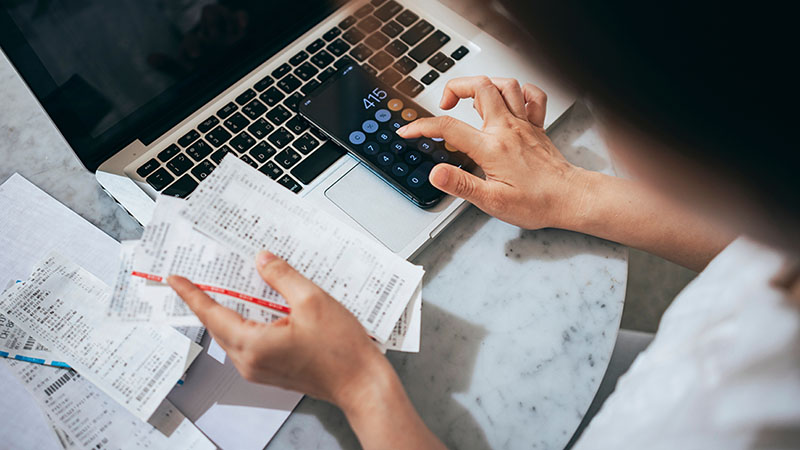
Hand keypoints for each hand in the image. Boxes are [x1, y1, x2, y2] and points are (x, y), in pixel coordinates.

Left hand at [167, 251, 389, 410]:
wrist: (361, 383)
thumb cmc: (342, 352)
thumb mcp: (312, 301)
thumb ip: (282, 277)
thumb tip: (262, 261)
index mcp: (254, 345)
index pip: (212, 314)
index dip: (192, 294)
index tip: (176, 279)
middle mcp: (251, 361)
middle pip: (219, 325)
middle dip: (207, 301)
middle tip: (199, 278)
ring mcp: (260, 369)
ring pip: (233, 334)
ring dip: (230, 311)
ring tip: (230, 287)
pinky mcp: (271, 370)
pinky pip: (248, 342)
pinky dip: (247, 323)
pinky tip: (260, 307)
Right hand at [397, 76, 585, 229]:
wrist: (571, 198)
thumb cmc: (537, 202)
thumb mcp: (492, 201)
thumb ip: (461, 184)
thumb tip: (436, 173)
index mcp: (491, 148)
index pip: (449, 127)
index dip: (422, 126)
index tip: (409, 131)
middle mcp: (507, 129)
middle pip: (479, 87)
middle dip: (454, 87)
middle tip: (444, 105)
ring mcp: (524, 124)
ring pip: (504, 84)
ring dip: (484, 85)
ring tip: (470, 99)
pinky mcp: (536, 126)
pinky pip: (531, 95)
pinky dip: (518, 91)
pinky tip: (508, 100)